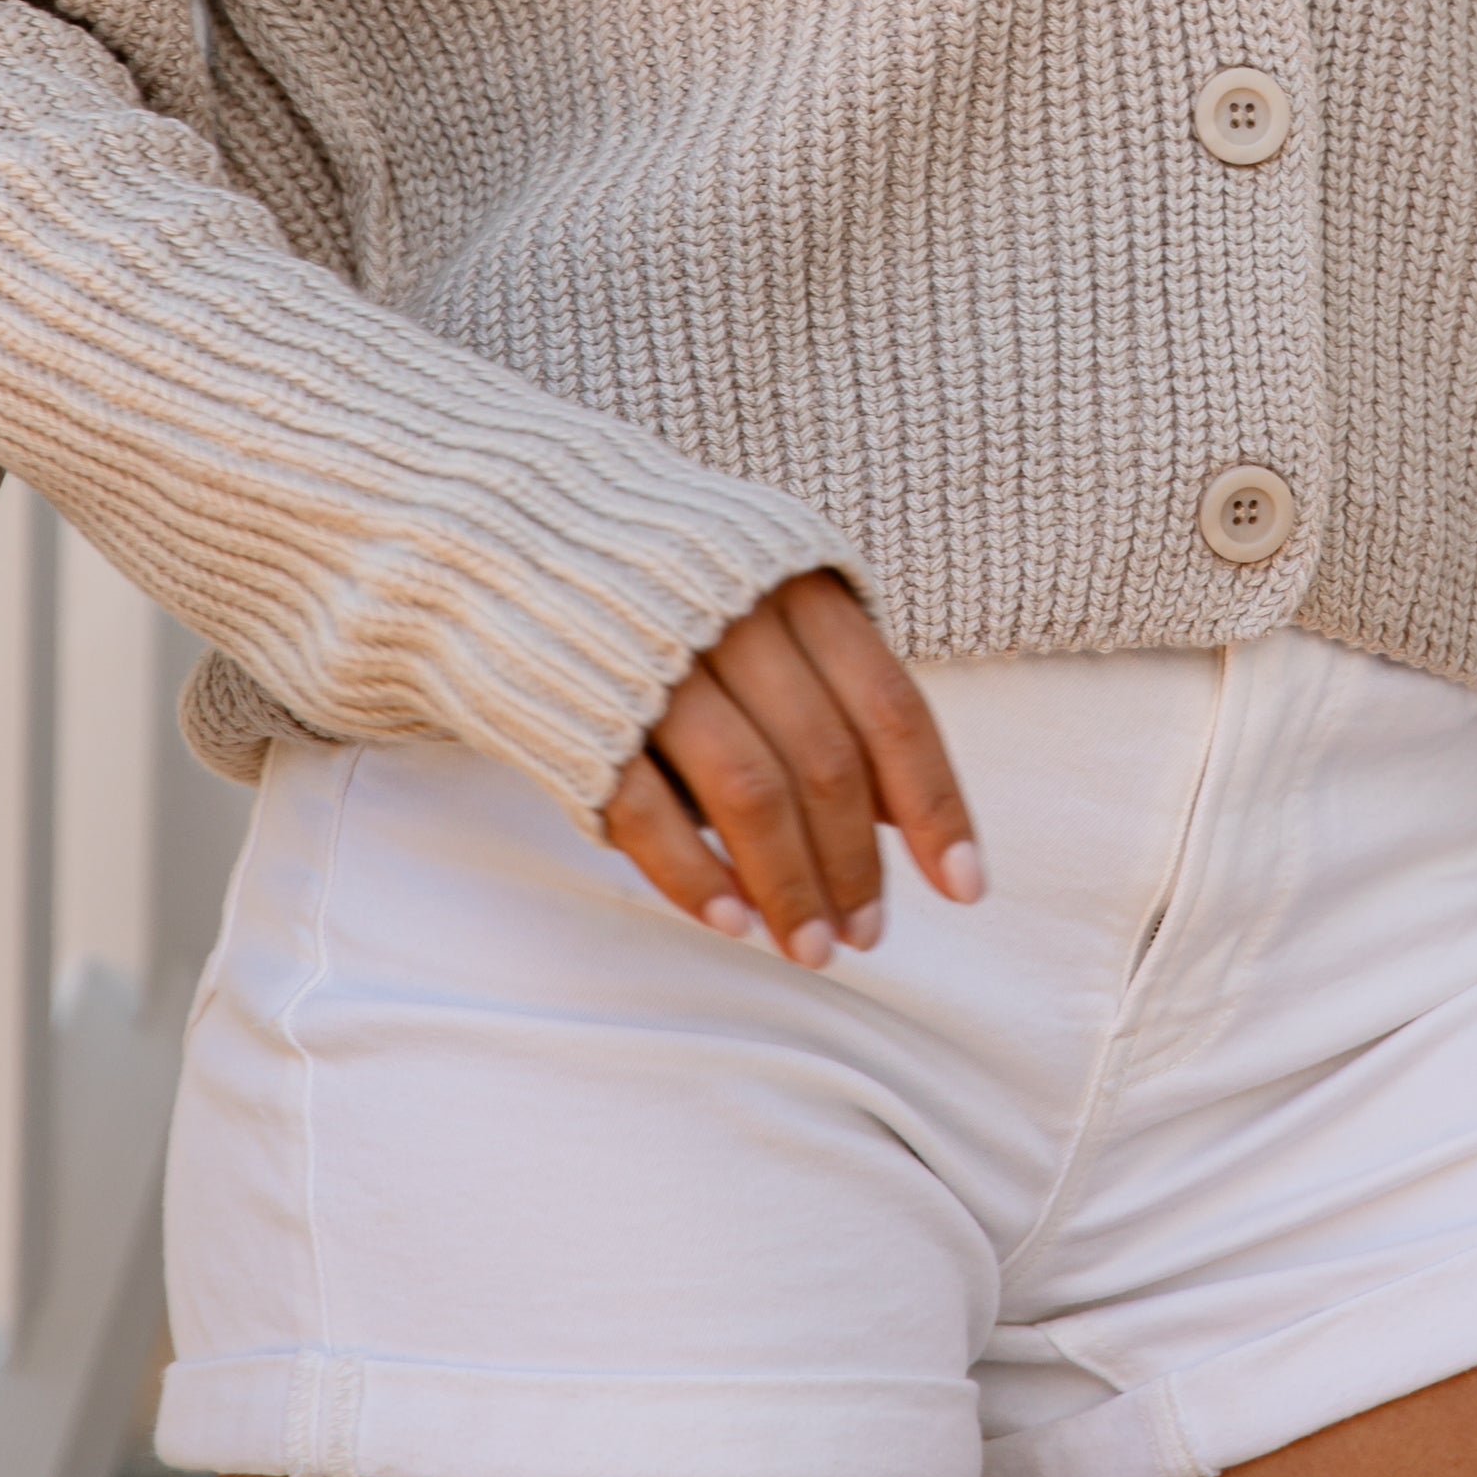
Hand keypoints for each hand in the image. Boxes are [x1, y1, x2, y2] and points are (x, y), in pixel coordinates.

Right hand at [601, 567, 983, 966]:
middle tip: (864, 937)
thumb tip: (900, 811)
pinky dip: (695, 875)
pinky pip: (649, 811)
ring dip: (788, 886)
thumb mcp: (767, 605)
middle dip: (853, 865)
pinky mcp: (584, 710)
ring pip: (749, 792)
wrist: (513, 529)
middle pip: (825, 761)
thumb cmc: (668, 584)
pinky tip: (730, 921)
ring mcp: (656, 663)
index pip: (891, 708)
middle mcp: (737, 617)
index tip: (963, 886)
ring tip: (806, 948)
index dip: (934, 803)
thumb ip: (833, 691)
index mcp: (797, 585)